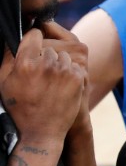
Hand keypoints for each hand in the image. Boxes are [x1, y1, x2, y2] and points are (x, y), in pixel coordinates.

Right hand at [0, 28, 85, 145]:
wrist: (42, 131)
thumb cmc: (19, 107)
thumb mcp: (4, 82)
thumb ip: (9, 57)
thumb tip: (15, 38)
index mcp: (25, 62)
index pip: (34, 34)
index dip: (33, 37)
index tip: (34, 40)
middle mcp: (47, 63)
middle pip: (48, 46)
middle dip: (44, 55)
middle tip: (40, 70)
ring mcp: (65, 70)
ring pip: (63, 55)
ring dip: (58, 63)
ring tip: (50, 79)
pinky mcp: (79, 77)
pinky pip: (74, 65)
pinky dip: (69, 71)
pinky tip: (61, 84)